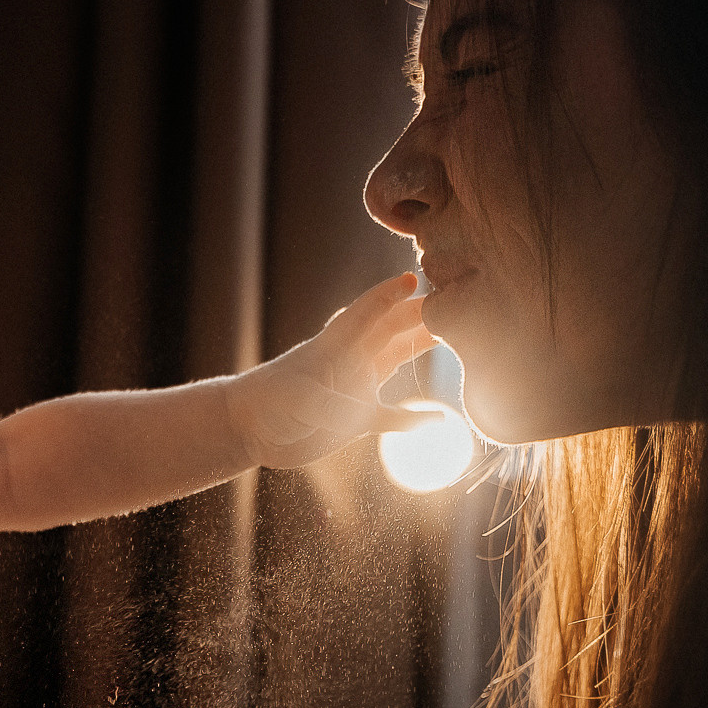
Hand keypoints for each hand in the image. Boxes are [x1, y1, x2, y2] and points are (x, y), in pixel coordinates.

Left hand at [225, 272, 440, 468]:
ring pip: (398, 357)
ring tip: (459, 334)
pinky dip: (416, 418)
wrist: (247, 429)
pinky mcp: (356, 417)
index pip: (368, 312)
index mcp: (336, 346)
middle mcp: (351, 359)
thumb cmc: (268, 403)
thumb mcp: (297, 400)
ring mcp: (356, 385)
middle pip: (394, 327)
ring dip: (424, 345)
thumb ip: (326, 403)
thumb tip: (352, 412)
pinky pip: (393, 414)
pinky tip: (439, 420)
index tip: (414, 278)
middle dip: (424, 312)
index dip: (389, 295)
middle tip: (460, 301)